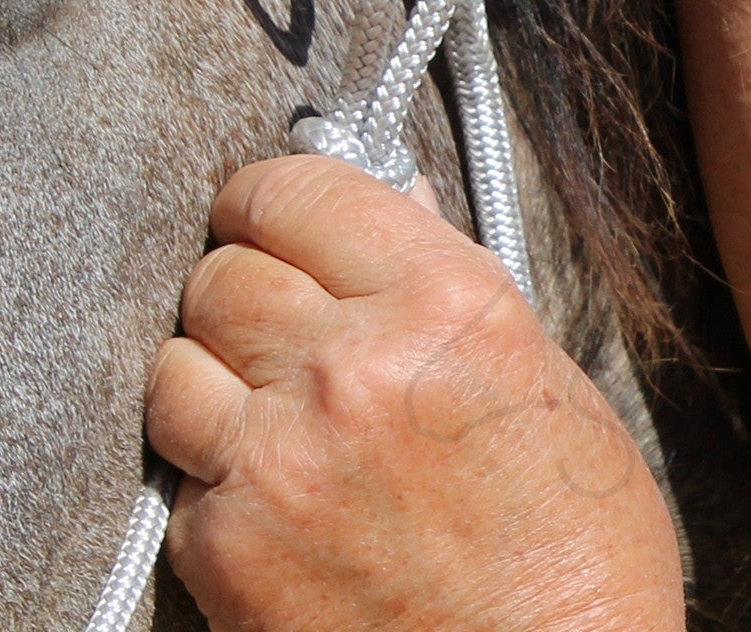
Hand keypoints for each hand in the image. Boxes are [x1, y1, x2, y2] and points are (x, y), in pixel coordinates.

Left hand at [145, 156, 685, 631]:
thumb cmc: (576, 561)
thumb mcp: (548, 388)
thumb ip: (450, 284)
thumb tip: (392, 196)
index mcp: (442, 304)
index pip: (293, 189)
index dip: (269, 201)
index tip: (266, 218)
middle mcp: (350, 367)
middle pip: (220, 273)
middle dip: (241, 291)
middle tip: (271, 324)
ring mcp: (279, 461)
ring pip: (174, 365)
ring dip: (209, 383)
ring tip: (263, 415)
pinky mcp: (228, 553)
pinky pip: (178, 476)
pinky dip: (211, 484)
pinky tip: (272, 504)